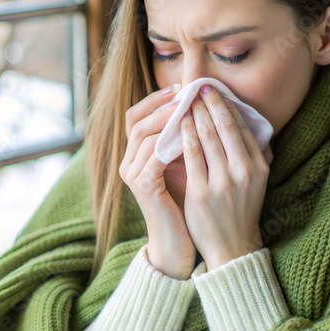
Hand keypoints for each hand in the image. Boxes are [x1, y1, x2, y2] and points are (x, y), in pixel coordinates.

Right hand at [119, 84, 195, 278]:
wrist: (179, 243)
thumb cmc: (185, 205)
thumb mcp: (184, 166)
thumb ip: (184, 141)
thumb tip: (202, 107)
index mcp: (135, 156)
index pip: (135, 116)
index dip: (155, 99)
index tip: (180, 87)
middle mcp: (127, 163)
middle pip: (136, 121)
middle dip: (163, 105)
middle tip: (187, 93)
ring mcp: (132, 175)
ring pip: (145, 135)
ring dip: (170, 120)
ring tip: (192, 109)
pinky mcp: (143, 186)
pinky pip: (155, 155)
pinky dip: (174, 142)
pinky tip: (192, 136)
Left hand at [179, 85, 271, 269]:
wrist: (231, 247)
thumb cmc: (241, 211)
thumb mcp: (257, 182)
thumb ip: (258, 154)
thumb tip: (253, 123)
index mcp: (258, 167)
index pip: (242, 127)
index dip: (227, 106)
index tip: (215, 91)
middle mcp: (243, 172)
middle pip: (224, 126)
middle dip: (210, 102)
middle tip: (199, 86)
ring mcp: (222, 182)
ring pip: (206, 136)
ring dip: (195, 113)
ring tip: (186, 100)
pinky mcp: (201, 192)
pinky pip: (190, 155)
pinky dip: (183, 134)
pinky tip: (177, 124)